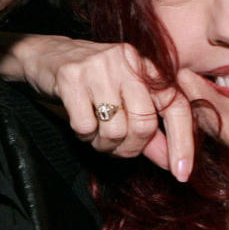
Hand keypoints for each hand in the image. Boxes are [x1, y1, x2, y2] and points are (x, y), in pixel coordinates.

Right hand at [0, 34, 194, 179]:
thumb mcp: (125, 101)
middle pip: (144, 124)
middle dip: (131, 149)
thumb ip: (150, 132)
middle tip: (117, 149)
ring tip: (95, 134)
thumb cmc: (91, 82)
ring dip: (104, 144)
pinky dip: (83, 136)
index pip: (177, 105)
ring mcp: (99, 66)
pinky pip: (86, 127)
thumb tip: (173, 164)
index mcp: (146, 66)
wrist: (45, 55)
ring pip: (115, 129)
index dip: (183, 142)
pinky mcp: (71, 76)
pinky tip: (79, 123)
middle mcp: (127, 61)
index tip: (181, 174)